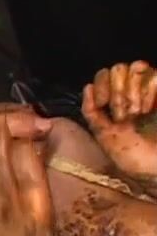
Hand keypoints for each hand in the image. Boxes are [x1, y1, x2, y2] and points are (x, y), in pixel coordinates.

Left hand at [82, 61, 156, 183]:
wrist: (155, 167)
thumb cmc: (132, 155)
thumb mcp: (103, 135)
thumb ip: (91, 112)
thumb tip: (86, 87)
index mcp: (114, 101)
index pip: (103, 74)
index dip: (101, 85)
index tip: (103, 104)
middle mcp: (132, 91)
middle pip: (118, 68)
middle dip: (116, 93)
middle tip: (123, 116)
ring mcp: (150, 90)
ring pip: (135, 67)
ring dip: (132, 93)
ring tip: (137, 114)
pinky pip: (154, 76)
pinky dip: (149, 93)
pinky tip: (150, 109)